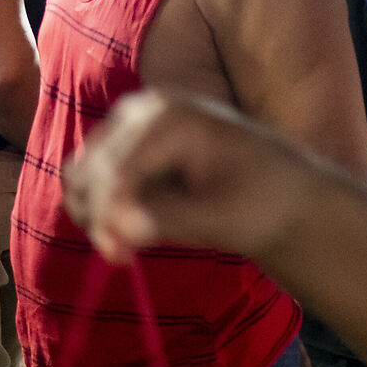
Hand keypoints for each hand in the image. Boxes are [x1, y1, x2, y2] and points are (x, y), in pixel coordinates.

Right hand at [65, 90, 325, 265]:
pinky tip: (128, 237)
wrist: (285, 193)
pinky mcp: (128, 144)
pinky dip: (102, 210)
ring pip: (81, 174)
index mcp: (169, 117)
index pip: (114, 169)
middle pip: (87, 168)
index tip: (118, 256)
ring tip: (124, 250)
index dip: (107, 216)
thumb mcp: (222, 218)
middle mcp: (143, 109)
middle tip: (121, 257)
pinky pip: (93, 179)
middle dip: (97, 216)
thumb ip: (169, 221)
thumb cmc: (264, 203)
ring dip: (93, 215)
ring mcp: (132, 124)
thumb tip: (119, 229)